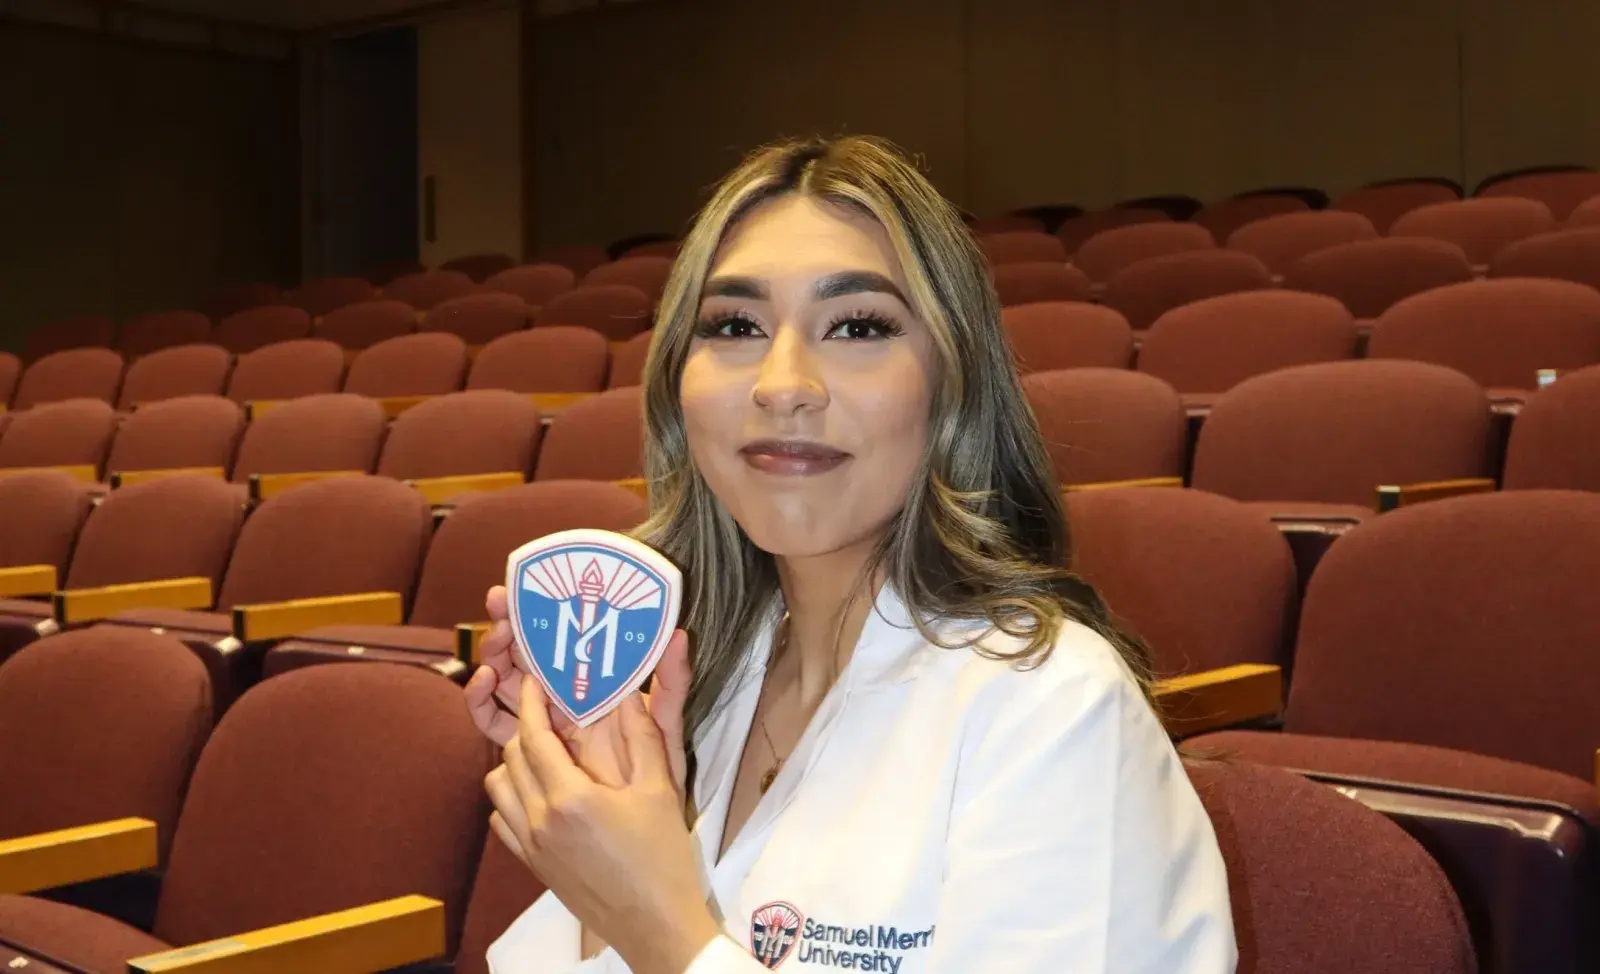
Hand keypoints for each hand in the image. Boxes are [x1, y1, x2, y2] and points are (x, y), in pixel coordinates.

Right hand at [465, 585, 692, 794]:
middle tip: (501, 611)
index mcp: (596, 686)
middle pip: (526, 657)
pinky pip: (495, 723)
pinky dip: (482, 702)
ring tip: (493, 647)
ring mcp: (542, 724)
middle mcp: (565, 700)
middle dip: (508, 629)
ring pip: (505, 684)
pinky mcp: (524, 751)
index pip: (560, 643)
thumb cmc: (659, 778)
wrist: (637, 833)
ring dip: (492, 660)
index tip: (519, 593)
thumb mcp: (668, 728)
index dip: (537, 615)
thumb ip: (673, 683)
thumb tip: (678, 634)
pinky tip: (482, 685)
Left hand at [485, 680, 720, 973]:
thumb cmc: (663, 858)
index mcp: (570, 797)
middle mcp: (540, 820)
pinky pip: (502, 819)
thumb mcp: (660, 790)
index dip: (530, 703)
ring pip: (498, 787)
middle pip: (511, 757)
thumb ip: (643, 736)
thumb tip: (628, 694)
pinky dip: (510, 797)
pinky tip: (538, 792)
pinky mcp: (532, 865)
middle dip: (525, 727)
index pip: (533, 736)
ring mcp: (531, 846)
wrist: (655, 924)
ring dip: (513, 761)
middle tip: (547, 710)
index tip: (534, 680)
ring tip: (543, 750)